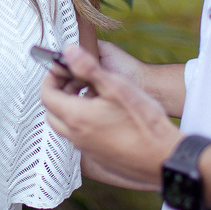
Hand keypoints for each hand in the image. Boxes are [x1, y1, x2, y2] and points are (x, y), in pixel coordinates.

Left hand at [41, 44, 180, 187]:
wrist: (164, 158)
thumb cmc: (143, 121)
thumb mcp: (116, 86)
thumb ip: (89, 68)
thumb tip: (68, 51)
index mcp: (76, 117)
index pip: (46, 95)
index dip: (51, 78)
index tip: (62, 68)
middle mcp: (76, 136)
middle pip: (52, 111)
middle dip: (60, 92)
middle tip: (77, 80)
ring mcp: (86, 149)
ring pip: (66, 126)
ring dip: (72, 107)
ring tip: (94, 94)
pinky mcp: (98, 157)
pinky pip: (80, 137)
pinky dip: (83, 122)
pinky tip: (106, 114)